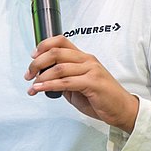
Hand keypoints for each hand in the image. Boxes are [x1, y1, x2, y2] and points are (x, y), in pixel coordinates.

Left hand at [24, 35, 139, 131]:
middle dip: (37, 63)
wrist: (121, 110)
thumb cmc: (101, 98)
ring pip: (59, 67)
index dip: (44, 45)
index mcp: (84, 58)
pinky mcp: (92, 83)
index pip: (61, 41)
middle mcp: (87, 60)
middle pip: (56, 52)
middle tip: (28, 74)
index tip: (32, 56)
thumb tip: (44, 79)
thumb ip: (63, 80)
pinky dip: (49, 85)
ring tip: (32, 86)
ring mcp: (91, 70)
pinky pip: (65, 82)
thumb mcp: (78, 87)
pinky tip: (40, 90)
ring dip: (41, 77)